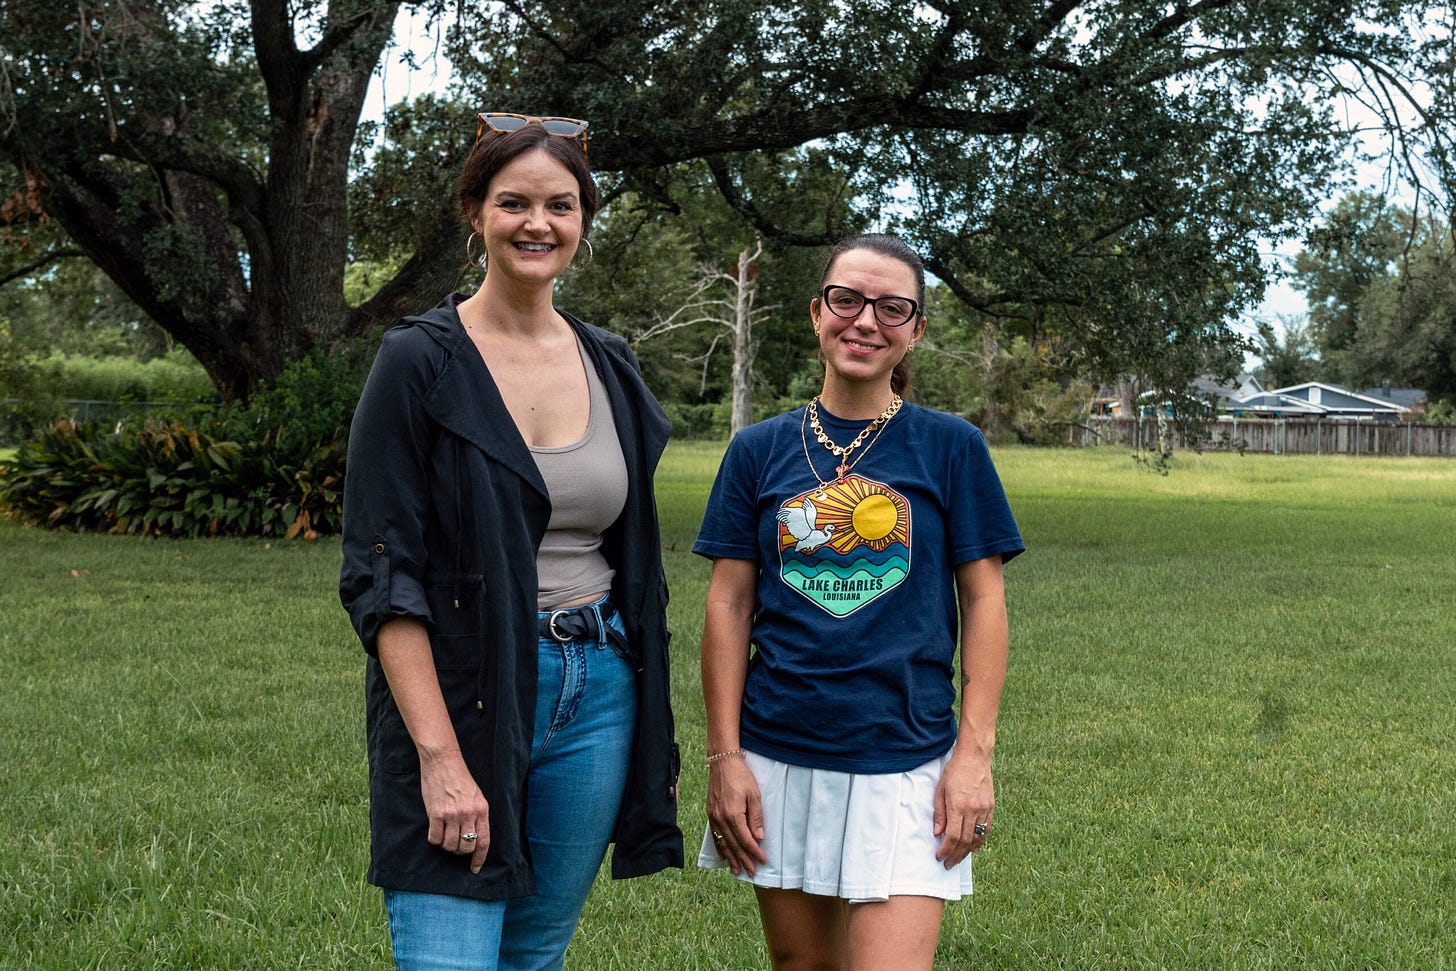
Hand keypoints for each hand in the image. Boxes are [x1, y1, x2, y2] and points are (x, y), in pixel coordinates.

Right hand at [419, 750, 490, 873]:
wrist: (443, 761)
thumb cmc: (459, 778)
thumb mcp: (476, 795)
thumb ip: (476, 815)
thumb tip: (472, 836)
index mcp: (482, 810)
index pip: (484, 841)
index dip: (479, 858)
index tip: (474, 868)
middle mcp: (468, 814)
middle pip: (466, 847)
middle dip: (460, 851)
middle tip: (454, 842)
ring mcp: (452, 815)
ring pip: (450, 845)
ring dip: (446, 844)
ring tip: (444, 833)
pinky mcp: (436, 814)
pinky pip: (435, 838)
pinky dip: (434, 838)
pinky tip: (435, 829)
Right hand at [706, 757, 766, 876]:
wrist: (722, 761)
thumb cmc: (741, 776)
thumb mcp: (754, 794)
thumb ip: (756, 817)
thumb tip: (759, 837)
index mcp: (733, 814)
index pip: (745, 839)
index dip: (754, 852)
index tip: (762, 861)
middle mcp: (721, 818)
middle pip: (733, 845)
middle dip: (744, 860)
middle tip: (751, 872)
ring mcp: (713, 816)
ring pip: (723, 842)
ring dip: (730, 858)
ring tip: (737, 870)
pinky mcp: (710, 813)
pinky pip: (715, 835)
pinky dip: (720, 847)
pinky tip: (723, 855)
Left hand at [933, 752, 992, 867]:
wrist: (974, 758)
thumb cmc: (954, 772)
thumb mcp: (940, 790)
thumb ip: (939, 813)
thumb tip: (938, 833)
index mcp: (959, 806)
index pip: (953, 836)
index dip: (946, 850)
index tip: (940, 857)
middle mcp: (973, 810)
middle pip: (965, 841)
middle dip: (956, 855)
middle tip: (948, 864)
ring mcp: (984, 809)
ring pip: (977, 838)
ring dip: (967, 852)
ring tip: (958, 859)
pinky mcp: (990, 807)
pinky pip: (986, 830)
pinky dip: (980, 841)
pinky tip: (973, 849)